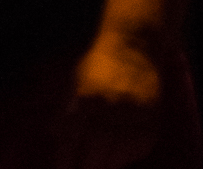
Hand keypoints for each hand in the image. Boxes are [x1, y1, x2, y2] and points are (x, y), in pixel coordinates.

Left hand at [56, 37, 162, 168]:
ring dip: (102, 165)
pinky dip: (122, 159)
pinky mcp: (149, 121)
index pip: (72, 135)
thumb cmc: (100, 66)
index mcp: (86, 96)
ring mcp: (131, 115)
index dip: (65, 157)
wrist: (134, 47)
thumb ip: (66, 108)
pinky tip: (113, 162)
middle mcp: (108, 105)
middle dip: (83, 166)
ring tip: (94, 168)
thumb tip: (53, 133)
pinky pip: (134, 149)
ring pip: (115, 151)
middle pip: (93, 146)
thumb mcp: (76, 80)